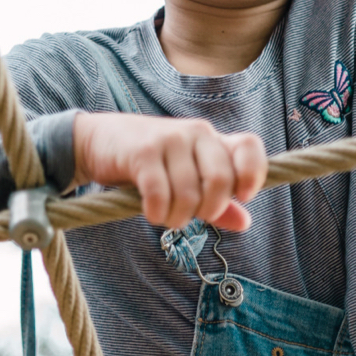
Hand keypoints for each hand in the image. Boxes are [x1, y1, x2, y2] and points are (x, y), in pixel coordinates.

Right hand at [71, 111, 266, 232]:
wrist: (103, 141)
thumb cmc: (153, 164)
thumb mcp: (188, 177)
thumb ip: (217, 200)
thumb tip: (246, 223)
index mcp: (214, 139)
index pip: (250, 146)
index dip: (253, 174)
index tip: (243, 197)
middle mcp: (198, 133)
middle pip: (220, 179)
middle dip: (209, 210)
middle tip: (192, 218)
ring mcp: (171, 140)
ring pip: (189, 192)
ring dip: (178, 217)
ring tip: (168, 218)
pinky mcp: (143, 152)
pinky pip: (159, 191)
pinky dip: (158, 212)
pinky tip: (153, 214)